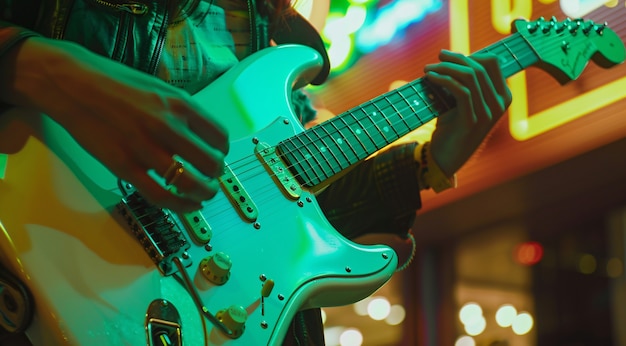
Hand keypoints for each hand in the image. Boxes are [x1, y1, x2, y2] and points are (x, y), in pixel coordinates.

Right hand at [0, 37, 228, 211]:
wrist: (71, 83)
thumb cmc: (115, 82)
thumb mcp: (158, 88)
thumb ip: (182, 111)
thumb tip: (202, 136)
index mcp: (180, 104)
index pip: (219, 136)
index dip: (223, 151)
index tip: (218, 156)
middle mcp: (168, 126)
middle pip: (211, 163)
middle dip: (216, 175)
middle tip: (212, 178)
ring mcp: (146, 148)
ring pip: (190, 183)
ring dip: (204, 193)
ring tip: (204, 194)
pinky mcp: (124, 166)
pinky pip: (161, 195)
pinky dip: (180, 205)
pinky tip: (187, 205)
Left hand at [424, 50, 511, 176]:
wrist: (443, 159)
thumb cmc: (450, 128)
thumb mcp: (460, 102)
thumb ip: (463, 83)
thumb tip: (450, 57)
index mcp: (502, 97)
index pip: (492, 62)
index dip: (469, 55)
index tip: (446, 56)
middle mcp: (500, 104)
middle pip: (480, 67)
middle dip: (455, 59)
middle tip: (436, 58)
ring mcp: (489, 114)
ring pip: (470, 77)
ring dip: (446, 68)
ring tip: (428, 69)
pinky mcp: (473, 121)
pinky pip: (461, 91)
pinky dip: (444, 80)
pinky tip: (429, 78)